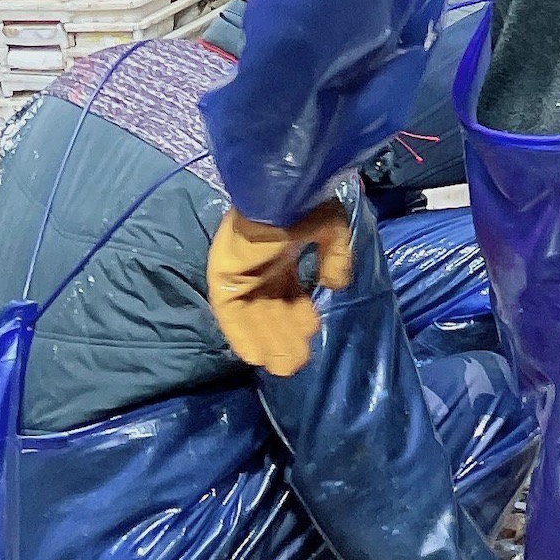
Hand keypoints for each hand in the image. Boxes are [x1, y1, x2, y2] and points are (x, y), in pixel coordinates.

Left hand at [208, 202, 354, 376]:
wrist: (276, 192)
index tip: (312, 336)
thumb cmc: (303, 204)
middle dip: (285, 337)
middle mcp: (260, 267)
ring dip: (267, 342)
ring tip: (283, 366)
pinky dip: (242, 336)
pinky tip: (256, 356)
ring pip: (254, 317)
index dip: (300, 316)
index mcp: (282, 254)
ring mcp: (240, 274)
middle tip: (297, 363)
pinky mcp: (223, 280)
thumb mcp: (331, 229)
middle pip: (273, 310)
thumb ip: (336, 257)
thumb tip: (335, 286)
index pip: (290, 293)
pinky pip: (231, 315)